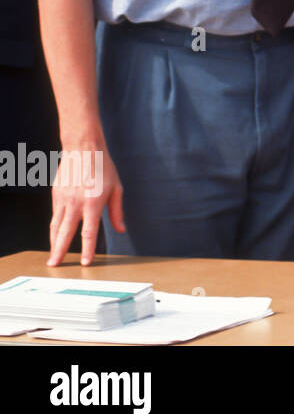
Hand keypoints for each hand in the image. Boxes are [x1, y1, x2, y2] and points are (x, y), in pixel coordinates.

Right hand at [47, 144, 125, 266]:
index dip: (88, 249)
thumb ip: (117, 211)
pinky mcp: (56, 195)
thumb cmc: (104, 167)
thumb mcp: (116, 188)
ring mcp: (63, 199)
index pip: (89, 232)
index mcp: (93, 202)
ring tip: (53, 257)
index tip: (85, 263)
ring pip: (55, 226)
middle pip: (65, 233)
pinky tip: (56, 236)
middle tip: (55, 266)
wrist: (83, 147)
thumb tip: (121, 230)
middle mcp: (75, 203)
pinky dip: (54, 228)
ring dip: (53, 242)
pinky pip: (54, 215)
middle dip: (60, 251)